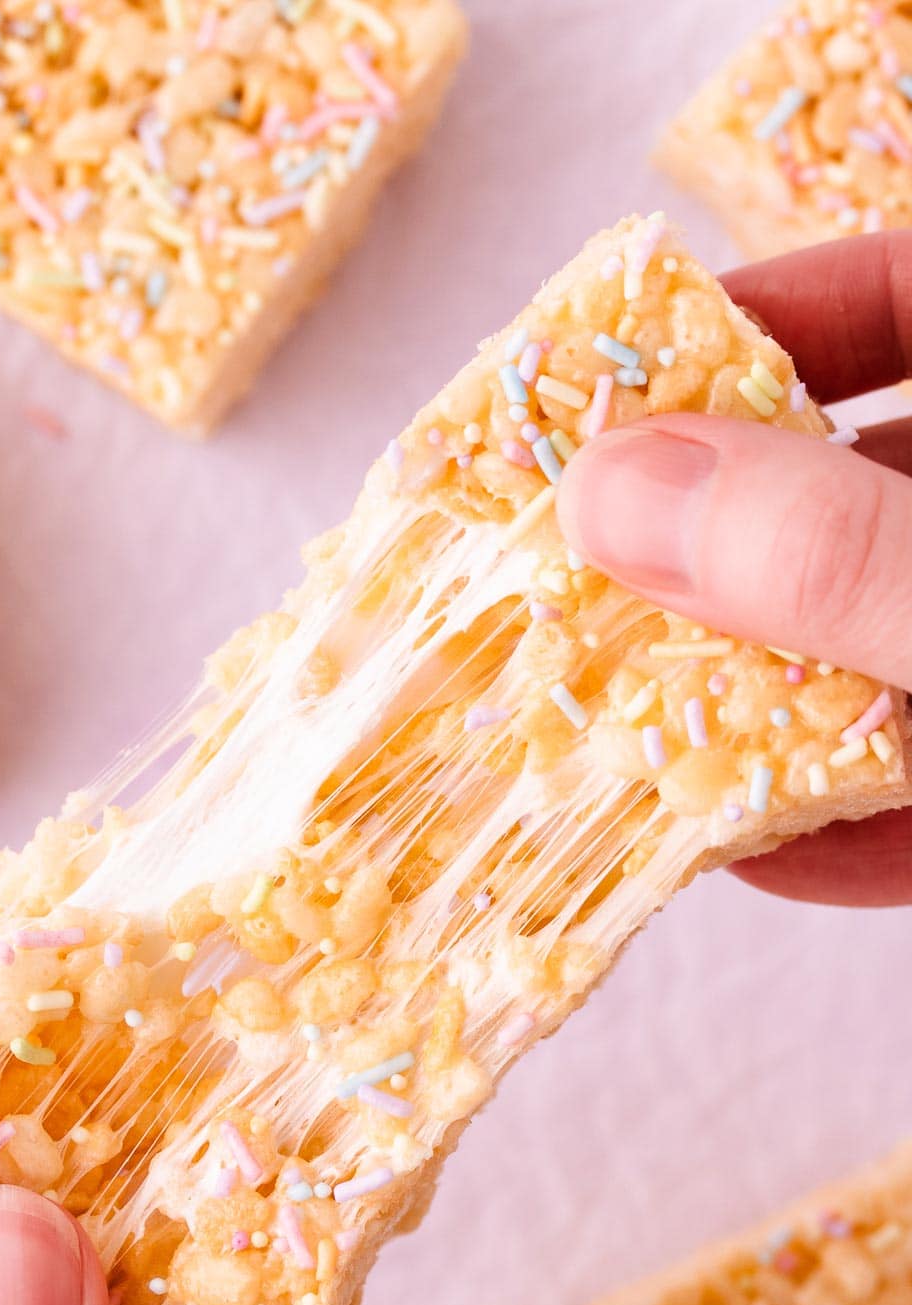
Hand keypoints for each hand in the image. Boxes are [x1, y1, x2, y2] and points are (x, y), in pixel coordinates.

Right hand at [557, 232, 911, 907]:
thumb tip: (614, 497)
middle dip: (712, 553)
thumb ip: (839, 552)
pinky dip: (860, 820)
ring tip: (627, 748)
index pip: (898, 297)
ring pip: (876, 641)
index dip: (757, 318)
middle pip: (853, 490)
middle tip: (574, 591)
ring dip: (761, 707)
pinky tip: (775, 858)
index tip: (606, 383)